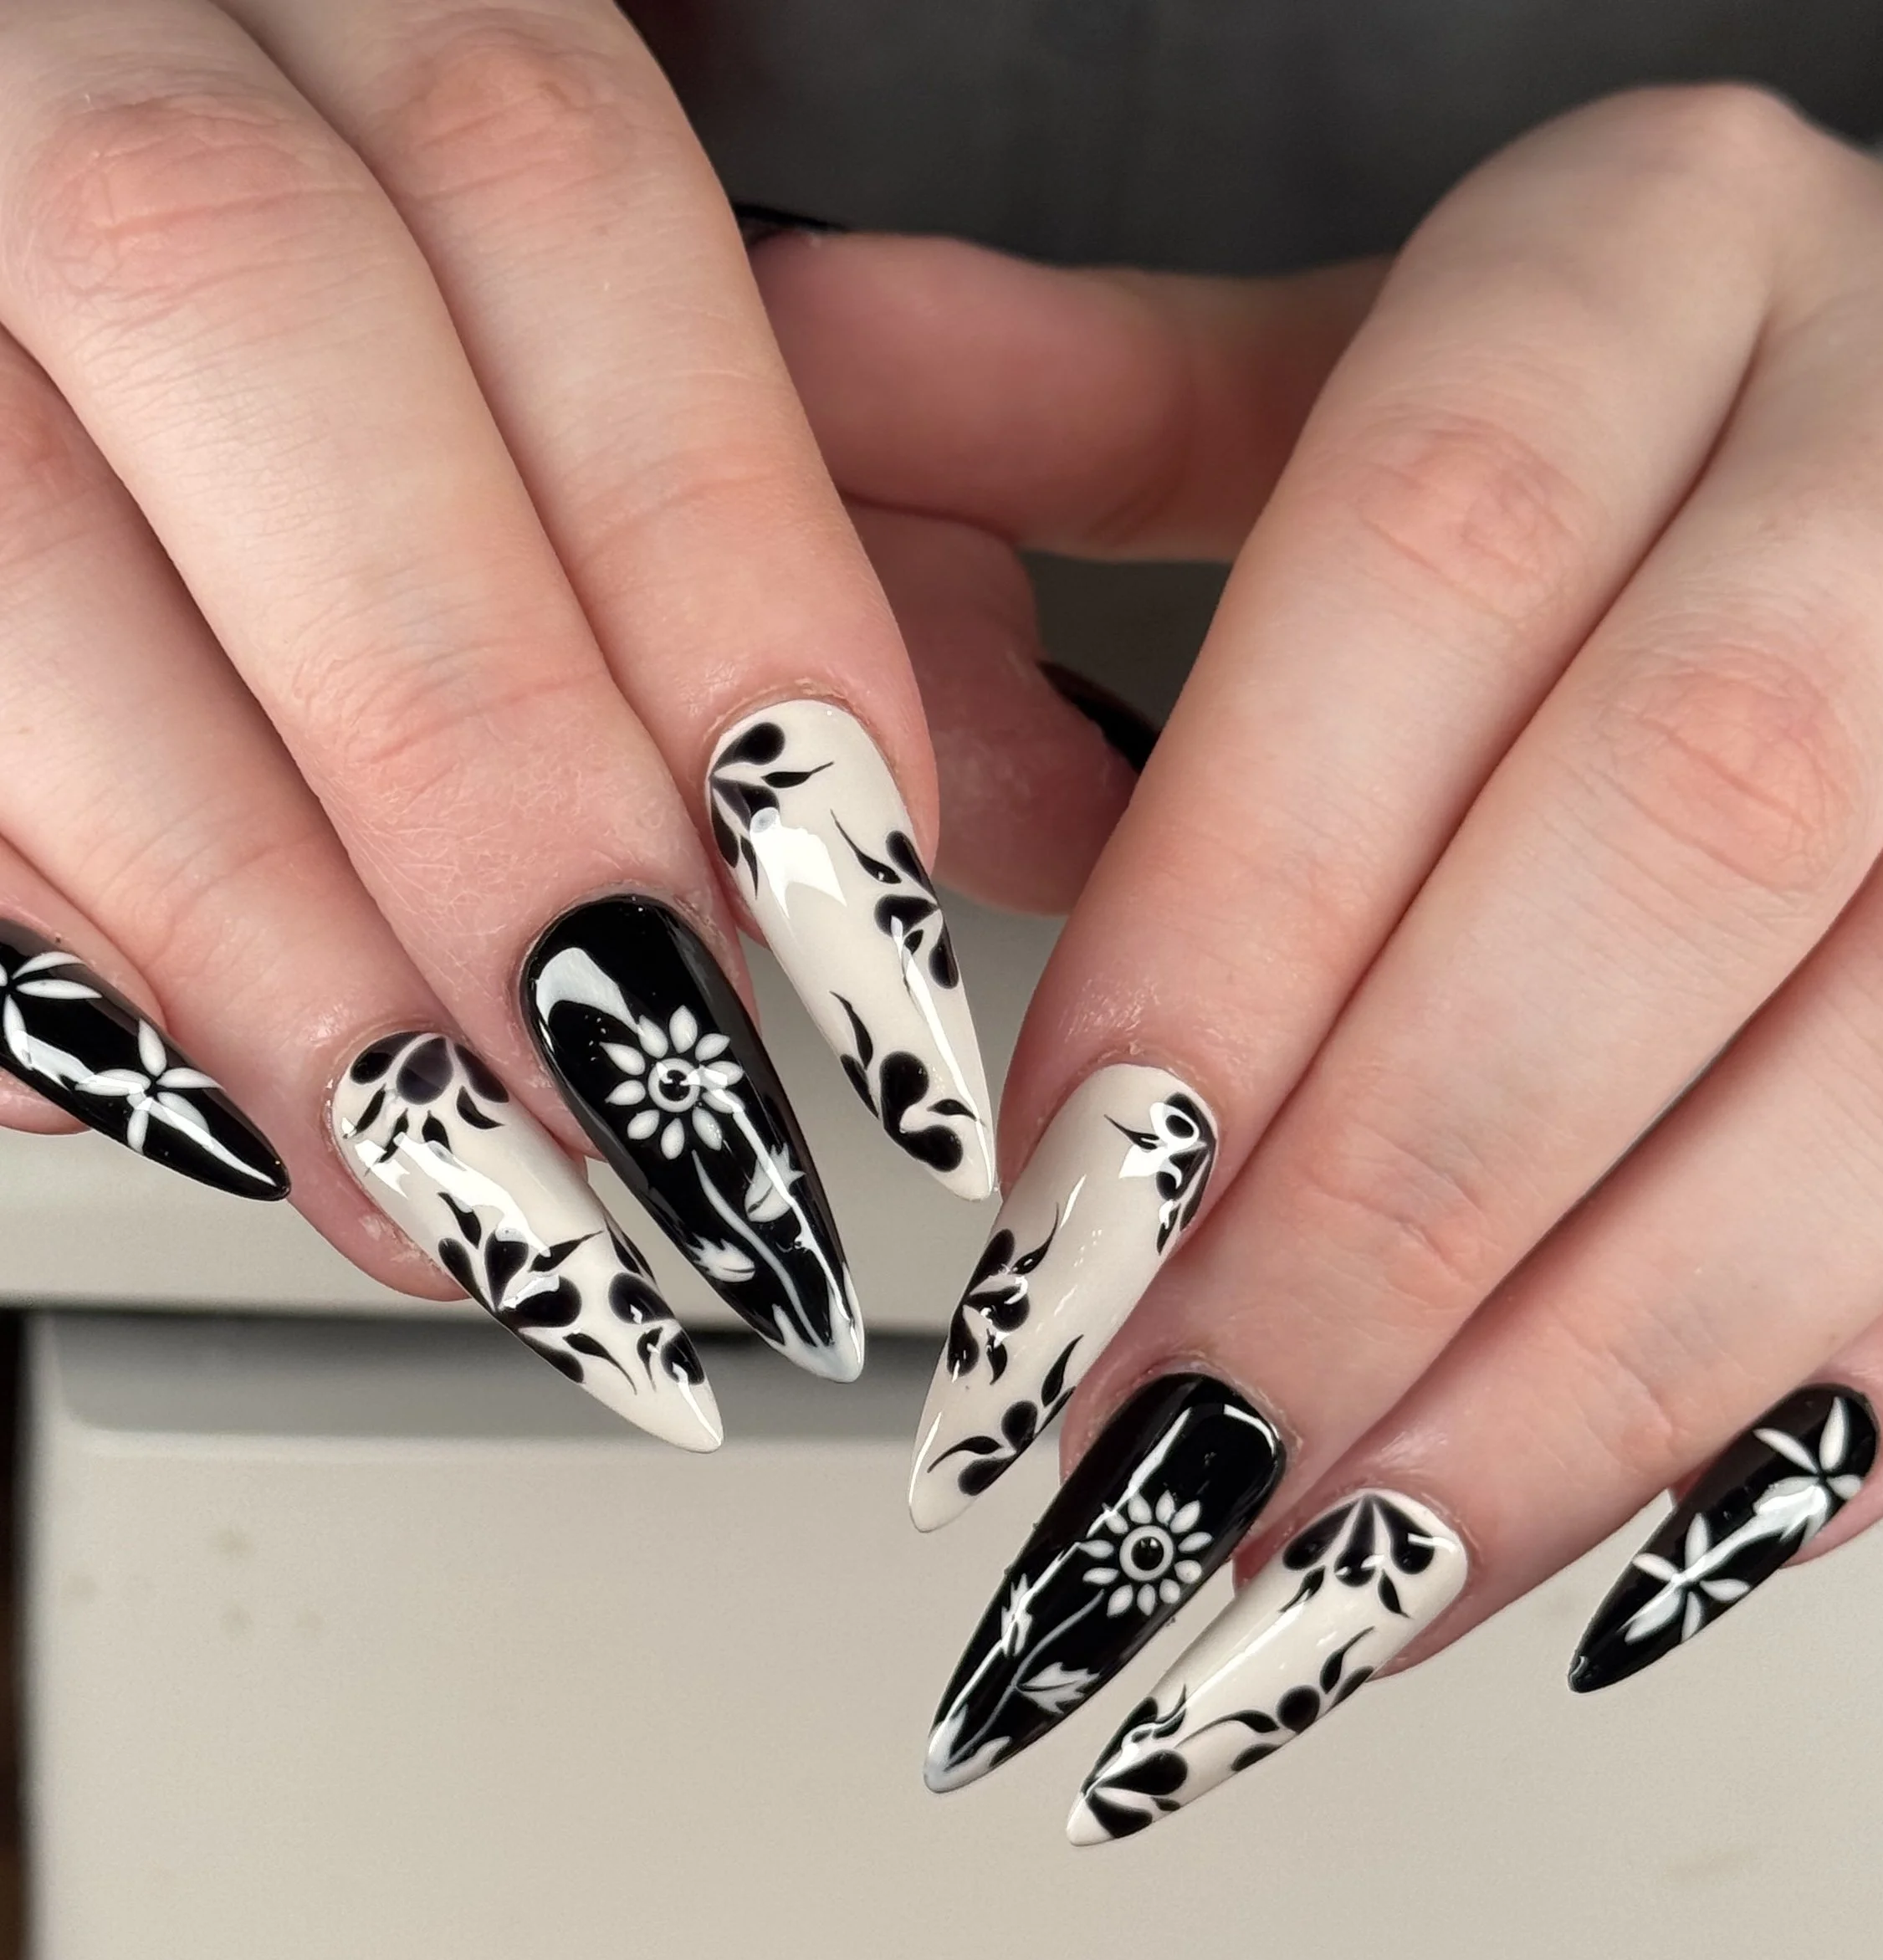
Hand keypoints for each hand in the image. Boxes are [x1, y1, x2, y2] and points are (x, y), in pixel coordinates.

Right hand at [0, 0, 1042, 1438]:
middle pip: (239, 314)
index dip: (714, 556)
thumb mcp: (635, 399)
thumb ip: (846, 547)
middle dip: (474, 752)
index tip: (857, 888)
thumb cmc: (368, 371)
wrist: (38, 275)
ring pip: (1, 557)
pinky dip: (56, 973)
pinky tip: (237, 1128)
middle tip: (666, 1084)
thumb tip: (1058, 808)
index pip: (539, 182)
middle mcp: (69, 71)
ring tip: (483, 1204)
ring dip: (265, 937)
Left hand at [758, 85, 1882, 1825]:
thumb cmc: (1602, 421)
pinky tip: (1590, 1564)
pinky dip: (1802, 1431)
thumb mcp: (1324, 359)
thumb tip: (785, 451)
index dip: (1238, 922)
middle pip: (1671, 840)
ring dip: (1572, 1387)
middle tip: (1153, 1465)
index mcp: (1658, 261)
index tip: (1054, 1214)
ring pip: (1871, 1077)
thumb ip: (1060, 423)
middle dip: (1387, 1209)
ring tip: (1314, 1594)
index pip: (1436, 564)